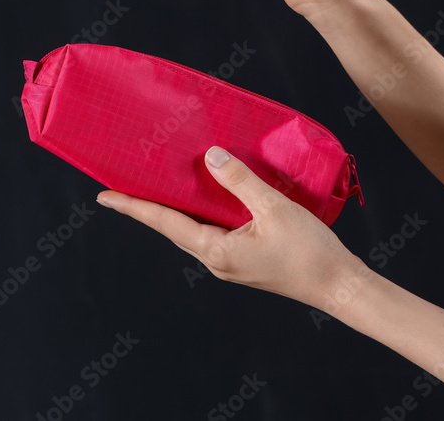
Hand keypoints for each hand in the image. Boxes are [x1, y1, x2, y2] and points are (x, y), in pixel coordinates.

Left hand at [96, 146, 357, 307]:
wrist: (340, 287)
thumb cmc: (311, 252)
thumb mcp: (274, 209)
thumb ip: (240, 181)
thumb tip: (210, 156)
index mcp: (214, 250)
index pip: (163, 222)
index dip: (133, 206)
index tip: (103, 196)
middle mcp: (213, 259)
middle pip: (171, 226)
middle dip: (146, 206)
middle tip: (121, 185)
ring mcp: (227, 262)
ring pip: (191, 229)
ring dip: (173, 209)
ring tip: (156, 186)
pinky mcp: (241, 259)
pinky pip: (210, 231)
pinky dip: (199, 213)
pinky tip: (202, 197)